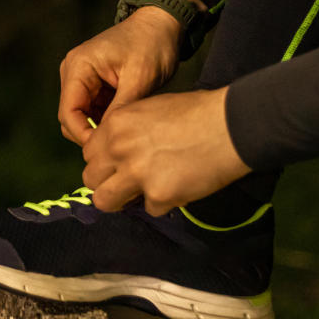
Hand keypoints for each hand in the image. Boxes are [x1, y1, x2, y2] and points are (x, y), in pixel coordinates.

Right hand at [58, 6, 182, 145]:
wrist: (162, 23)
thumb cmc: (152, 44)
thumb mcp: (140, 79)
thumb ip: (120, 110)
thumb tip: (109, 141)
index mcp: (78, 67)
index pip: (68, 113)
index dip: (84, 136)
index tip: (109, 149)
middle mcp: (72, 72)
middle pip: (70, 118)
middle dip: (91, 135)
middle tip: (121, 146)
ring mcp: (80, 77)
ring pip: (81, 117)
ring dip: (100, 128)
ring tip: (127, 133)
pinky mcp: (92, 84)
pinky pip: (92, 111)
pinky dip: (105, 120)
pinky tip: (126, 123)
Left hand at [82, 87, 250, 215]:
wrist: (230, 125)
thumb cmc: (197, 112)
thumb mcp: (150, 109)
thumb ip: (126, 131)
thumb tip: (117, 154)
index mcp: (115, 124)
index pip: (88, 153)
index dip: (102, 161)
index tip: (116, 165)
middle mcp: (119, 148)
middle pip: (90, 178)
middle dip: (106, 183)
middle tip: (127, 183)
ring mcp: (136, 173)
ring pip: (104, 201)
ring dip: (120, 200)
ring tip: (142, 194)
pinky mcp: (158, 195)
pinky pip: (149, 209)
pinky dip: (163, 203)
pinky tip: (179, 187)